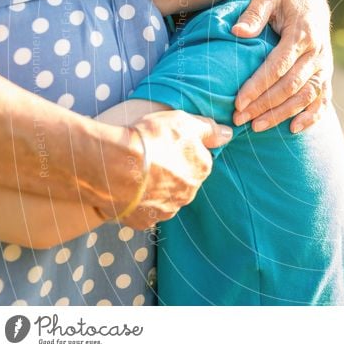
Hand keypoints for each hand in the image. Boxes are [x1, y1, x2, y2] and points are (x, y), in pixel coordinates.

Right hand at [116, 111, 231, 229]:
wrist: (114, 166)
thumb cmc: (151, 139)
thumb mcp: (183, 122)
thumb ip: (208, 129)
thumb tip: (228, 134)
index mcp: (202, 169)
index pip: (198, 159)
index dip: (180, 150)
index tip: (165, 145)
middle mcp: (189, 192)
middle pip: (182, 180)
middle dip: (169, 172)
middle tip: (149, 158)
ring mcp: (167, 209)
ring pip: (165, 198)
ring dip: (155, 189)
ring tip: (135, 174)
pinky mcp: (145, 221)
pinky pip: (145, 212)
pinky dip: (138, 203)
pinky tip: (127, 190)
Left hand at [231, 0, 332, 132]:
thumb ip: (254, 13)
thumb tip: (237, 32)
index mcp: (301, 34)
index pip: (278, 66)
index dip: (258, 86)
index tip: (238, 102)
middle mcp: (317, 52)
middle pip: (290, 86)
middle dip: (265, 105)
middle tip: (240, 119)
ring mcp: (324, 65)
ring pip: (306, 96)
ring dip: (283, 114)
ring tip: (258, 127)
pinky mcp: (326, 73)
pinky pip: (323, 99)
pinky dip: (312, 116)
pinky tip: (294, 129)